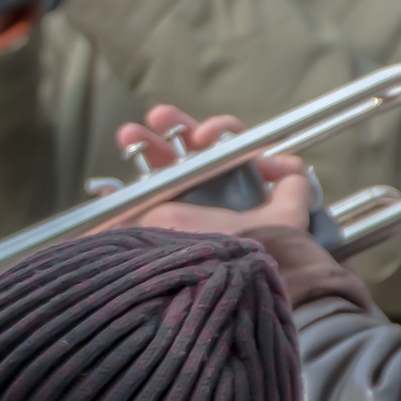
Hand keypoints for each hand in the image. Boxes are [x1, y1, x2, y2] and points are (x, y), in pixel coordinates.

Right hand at [116, 106, 313, 234]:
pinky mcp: (145, 227)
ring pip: (152, 170)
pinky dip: (112, 196)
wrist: (225, 284)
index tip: (204, 134)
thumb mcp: (288, 217)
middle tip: (158, 116)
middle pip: (182, 151)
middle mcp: (199, 195)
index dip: (215, 132)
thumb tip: (277, 158)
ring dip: (139, 145)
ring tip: (129, 134)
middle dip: (171, 127)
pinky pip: (123, 207)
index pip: (223, 148)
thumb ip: (293, 187)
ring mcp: (170, 209)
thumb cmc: (257, 251)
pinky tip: (107, 185)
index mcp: (230, 187)